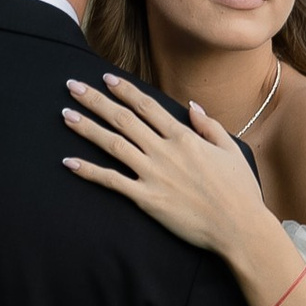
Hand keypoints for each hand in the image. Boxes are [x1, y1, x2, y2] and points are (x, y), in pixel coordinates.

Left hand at [62, 75, 281, 275]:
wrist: (240, 227)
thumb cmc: (240, 191)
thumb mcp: (230, 149)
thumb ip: (209, 126)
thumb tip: (192, 107)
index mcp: (184, 137)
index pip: (147, 106)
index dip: (124, 90)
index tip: (105, 78)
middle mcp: (165, 151)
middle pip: (123, 119)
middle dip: (95, 100)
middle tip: (72, 86)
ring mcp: (154, 175)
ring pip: (113, 144)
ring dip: (87, 128)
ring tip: (65, 115)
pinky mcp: (147, 199)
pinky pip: (113, 182)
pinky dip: (89, 171)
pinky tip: (69, 162)